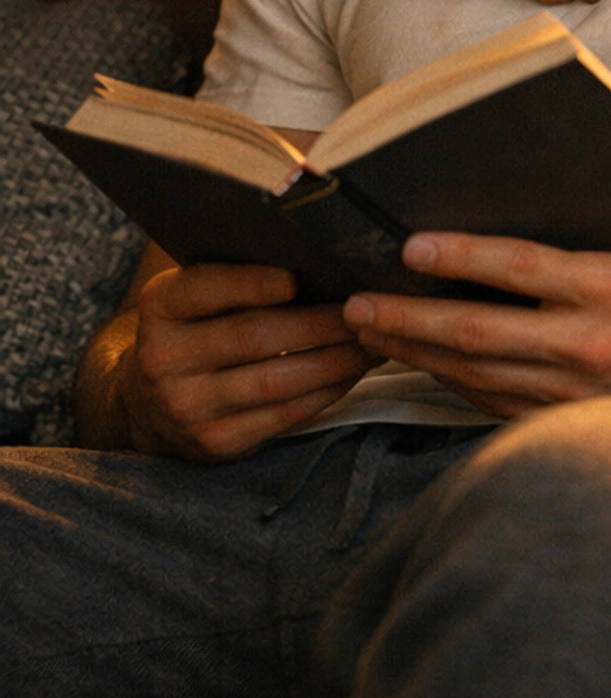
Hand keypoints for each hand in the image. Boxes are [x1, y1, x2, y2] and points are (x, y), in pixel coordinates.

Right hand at [116, 263, 375, 460]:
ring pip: (275, 381)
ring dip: (334, 361)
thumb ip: (234, 275)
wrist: (150, 405)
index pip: (204, 288)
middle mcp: (164, 358)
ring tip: (372, 343)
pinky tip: (351, 374)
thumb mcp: (192, 296)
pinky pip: (282, 416)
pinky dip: (325, 393)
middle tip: (365, 311)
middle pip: (253, 336)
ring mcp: (187, 406)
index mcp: (159, 307)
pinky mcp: (215, 442)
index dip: (250, 283)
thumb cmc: (194, 329)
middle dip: (318, 324)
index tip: (297, 278)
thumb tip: (317, 255)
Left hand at [342, 234, 610, 422]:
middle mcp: (590, 344)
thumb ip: (593, 222)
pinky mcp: (573, 419)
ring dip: (417, 354)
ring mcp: (578, 392)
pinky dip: (452, 383)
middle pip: (477, 333)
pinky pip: (497, 403)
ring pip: (477, 374)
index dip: (458, 257)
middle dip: (407, 319)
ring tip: (371, 334)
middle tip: (356, 305)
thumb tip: (521, 186)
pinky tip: (422, 365)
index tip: (409, 246)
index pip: (518, 269)